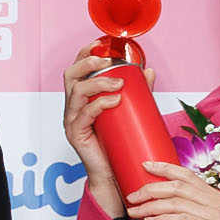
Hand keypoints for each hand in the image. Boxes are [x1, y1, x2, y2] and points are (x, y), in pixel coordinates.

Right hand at [58, 45, 136, 200]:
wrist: (112, 175)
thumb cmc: (117, 144)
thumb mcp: (127, 113)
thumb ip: (137, 93)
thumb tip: (149, 72)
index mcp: (81, 99)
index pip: (77, 70)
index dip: (85, 54)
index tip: (99, 45)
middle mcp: (73, 107)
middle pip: (71, 76)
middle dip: (88, 64)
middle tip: (108, 62)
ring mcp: (72, 120)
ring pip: (76, 92)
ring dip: (98, 83)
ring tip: (119, 83)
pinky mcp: (75, 134)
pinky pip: (83, 115)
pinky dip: (99, 104)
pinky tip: (114, 100)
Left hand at [122, 166, 219, 219]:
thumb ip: (199, 211)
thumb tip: (172, 209)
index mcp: (215, 195)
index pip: (186, 174)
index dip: (164, 167)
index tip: (144, 164)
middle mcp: (214, 201)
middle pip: (176, 187)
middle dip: (150, 189)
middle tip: (131, 196)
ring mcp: (214, 215)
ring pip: (175, 203)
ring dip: (150, 206)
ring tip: (134, 212)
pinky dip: (162, 219)